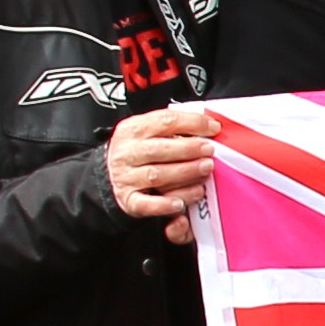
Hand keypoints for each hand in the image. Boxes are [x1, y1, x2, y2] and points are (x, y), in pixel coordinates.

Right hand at [107, 104, 218, 246]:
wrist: (111, 173)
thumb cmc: (141, 150)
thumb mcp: (150, 131)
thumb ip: (175, 126)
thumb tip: (210, 124)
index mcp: (133, 129)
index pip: (164, 121)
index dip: (192, 123)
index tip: (214, 127)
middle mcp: (126, 152)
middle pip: (159, 149)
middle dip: (188, 149)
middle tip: (209, 151)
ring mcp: (126, 177)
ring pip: (156, 175)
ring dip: (184, 174)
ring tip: (205, 171)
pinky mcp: (128, 199)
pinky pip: (146, 204)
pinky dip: (164, 205)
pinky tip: (180, 204)